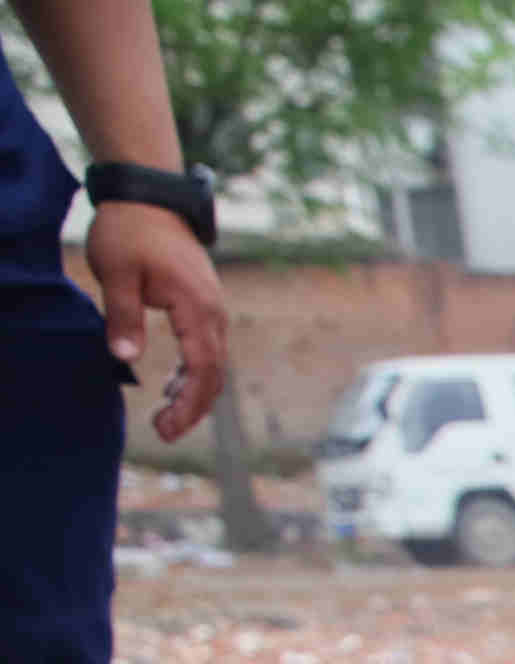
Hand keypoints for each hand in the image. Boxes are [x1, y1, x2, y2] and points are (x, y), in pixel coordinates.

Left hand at [85, 201, 224, 441]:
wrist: (149, 196)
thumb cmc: (129, 231)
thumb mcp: (116, 272)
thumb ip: (122, 316)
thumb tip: (125, 359)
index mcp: (197, 307)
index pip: (201, 369)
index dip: (186, 403)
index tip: (165, 427)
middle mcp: (214, 313)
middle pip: (214, 374)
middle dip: (193, 408)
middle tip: (164, 432)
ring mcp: (213, 309)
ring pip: (214, 364)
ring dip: (194, 393)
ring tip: (166, 416)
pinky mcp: (204, 306)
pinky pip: (207, 349)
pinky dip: (195, 373)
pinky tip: (174, 385)